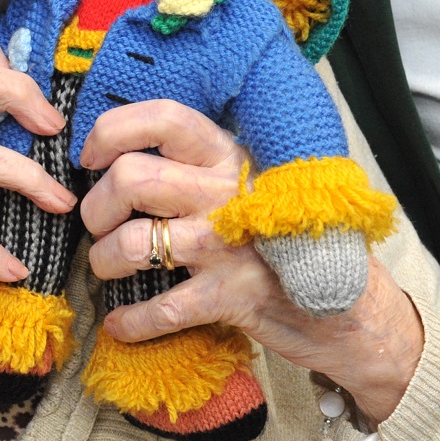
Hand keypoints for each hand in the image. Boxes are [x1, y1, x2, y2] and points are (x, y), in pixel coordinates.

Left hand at [79, 100, 422, 422]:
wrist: (349, 304)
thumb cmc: (284, 237)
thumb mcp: (246, 182)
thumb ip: (196, 164)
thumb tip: (120, 154)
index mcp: (228, 155)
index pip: (163, 118)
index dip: (112, 131)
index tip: (90, 156)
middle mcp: (225, 193)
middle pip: (131, 179)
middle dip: (97, 206)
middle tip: (99, 223)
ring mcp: (227, 246)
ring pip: (133, 242)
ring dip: (103, 260)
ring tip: (107, 266)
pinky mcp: (229, 298)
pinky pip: (157, 310)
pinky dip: (128, 321)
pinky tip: (121, 322)